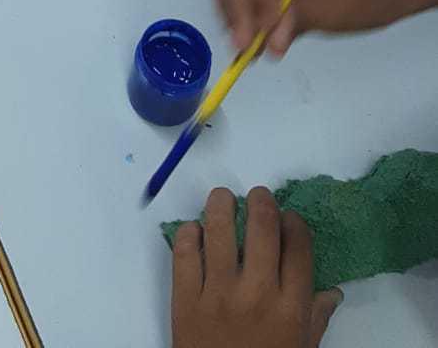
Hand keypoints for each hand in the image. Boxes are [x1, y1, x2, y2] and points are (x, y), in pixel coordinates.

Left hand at [172, 186, 341, 347]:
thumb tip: (333, 292)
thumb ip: (315, 320)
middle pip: (262, 226)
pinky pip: (184, 252)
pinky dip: (188, 233)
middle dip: (261, 201)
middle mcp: (257, 293)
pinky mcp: (185, 299)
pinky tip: (195, 231)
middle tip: (257, 197)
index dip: (293, 221)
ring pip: (219, 228)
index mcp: (291, 308)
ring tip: (223, 199)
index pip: (298, 245)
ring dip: (221, 204)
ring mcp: (218, 294)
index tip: (287, 218)